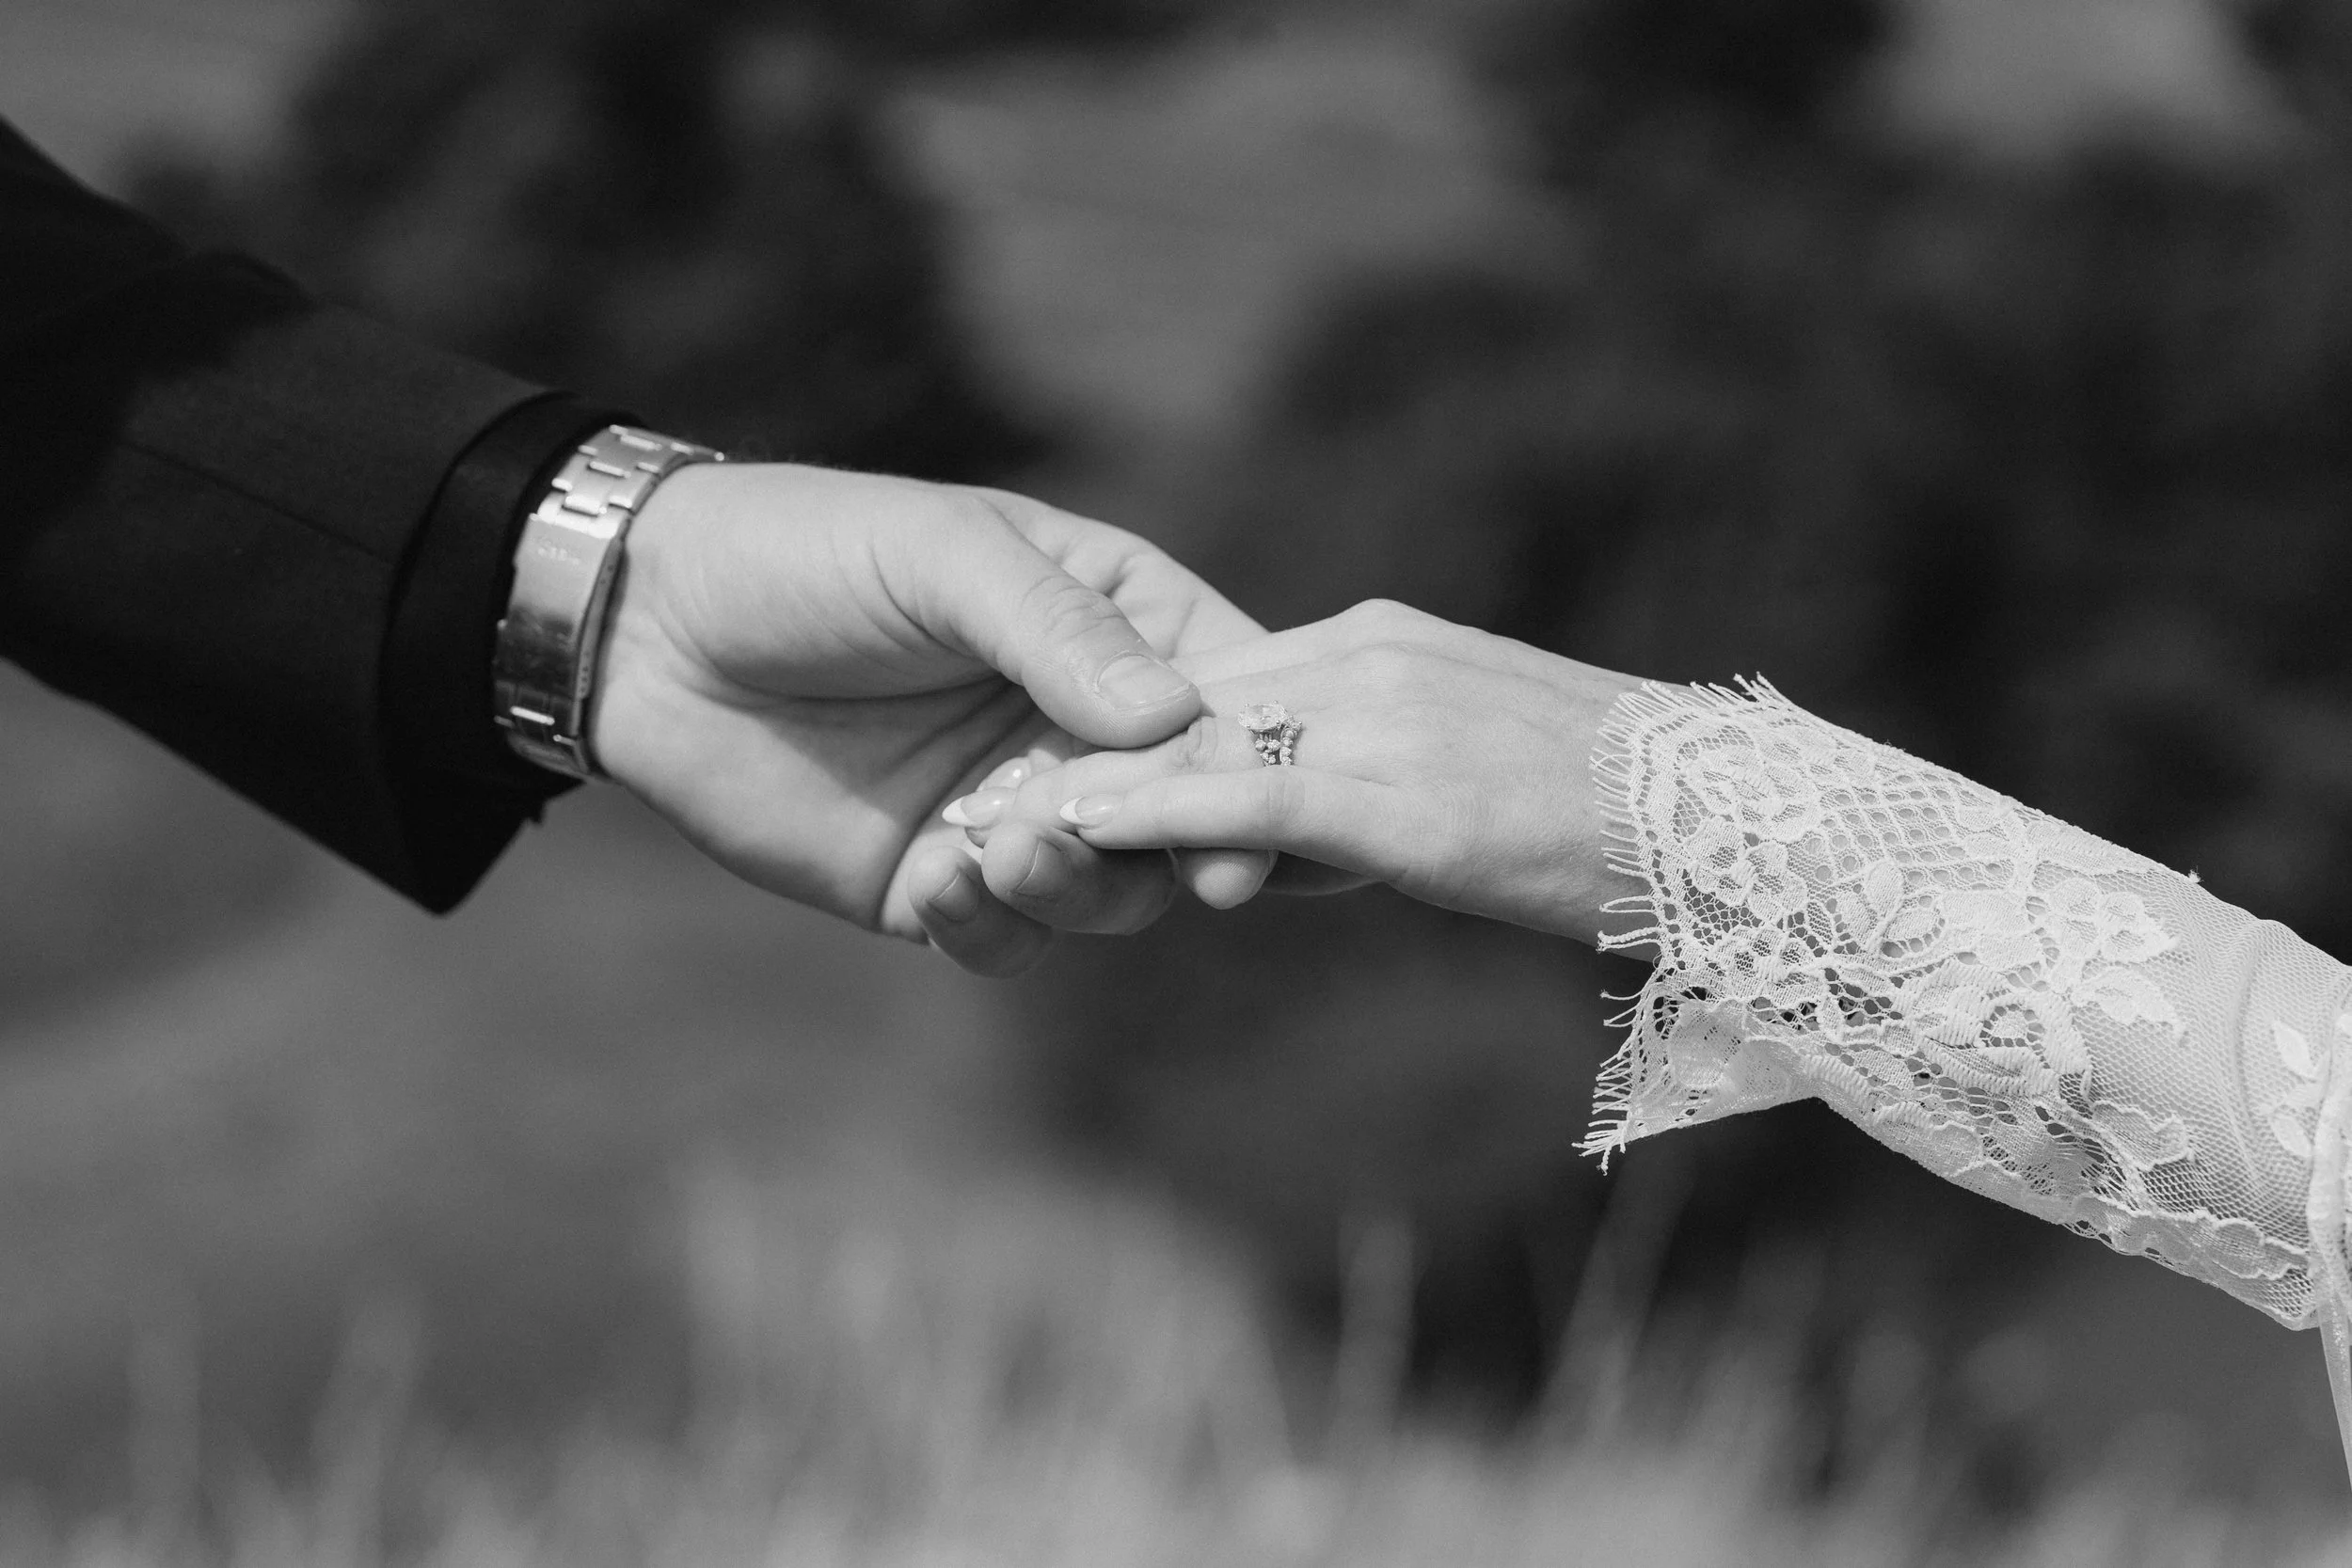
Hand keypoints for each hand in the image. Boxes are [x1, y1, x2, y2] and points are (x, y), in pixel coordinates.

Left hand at [589, 461, 1268, 973]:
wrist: (644, 624)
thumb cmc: (807, 550)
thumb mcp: (941, 557)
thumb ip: (1055, 632)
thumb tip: (1175, 719)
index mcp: (1113, 624)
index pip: (1226, 694)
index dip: (1259, 753)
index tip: (1268, 800)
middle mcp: (1080, 728)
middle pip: (1187, 810)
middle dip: (1188, 843)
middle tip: (1195, 875)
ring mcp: (1014, 812)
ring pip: (1107, 888)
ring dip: (1085, 887)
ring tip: (1017, 855)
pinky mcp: (934, 882)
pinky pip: (999, 933)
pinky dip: (989, 923)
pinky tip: (941, 881)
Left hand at [951, 600, 1646, 941]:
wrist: (1744, 830)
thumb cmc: (1632, 813)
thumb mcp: (1489, 768)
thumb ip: (1389, 766)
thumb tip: (1310, 825)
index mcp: (1390, 639)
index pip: (1236, 680)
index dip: (1146, 734)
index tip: (1062, 772)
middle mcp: (1370, 655)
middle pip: (1194, 700)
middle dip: (1095, 753)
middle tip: (995, 795)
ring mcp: (1380, 717)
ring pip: (1198, 740)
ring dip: (1096, 785)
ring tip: (1001, 818)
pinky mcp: (1387, 795)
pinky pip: (1238, 796)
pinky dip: (1148, 813)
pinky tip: (1079, 833)